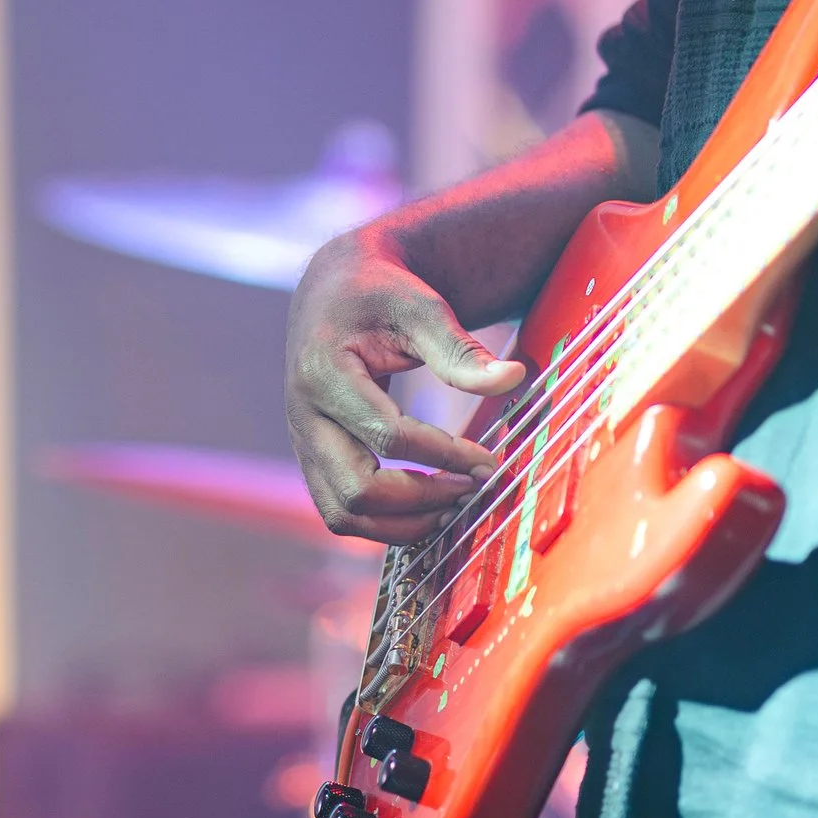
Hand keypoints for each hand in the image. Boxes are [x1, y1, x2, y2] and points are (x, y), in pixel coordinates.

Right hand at [285, 228, 526, 545]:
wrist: (335, 291)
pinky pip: (340, 511)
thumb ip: (461, 351)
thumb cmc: (380, 295)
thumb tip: (514, 378)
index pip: (388, 436)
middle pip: (355, 492)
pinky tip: (429, 507)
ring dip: (402, 525)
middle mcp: (304, 416)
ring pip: (342, 515)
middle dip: (421, 502)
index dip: (445, 456)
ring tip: (454, 508)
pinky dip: (384, 523)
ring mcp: (303, 442)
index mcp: (324, 373)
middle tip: (472, 492)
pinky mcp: (313, 457)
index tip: (490, 462)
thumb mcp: (422, 309)